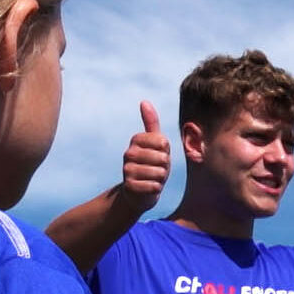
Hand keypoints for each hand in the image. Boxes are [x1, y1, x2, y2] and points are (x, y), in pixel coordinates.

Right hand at [119, 100, 169, 218]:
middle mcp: (129, 153)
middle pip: (163, 158)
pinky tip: (149, 187)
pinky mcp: (129, 186)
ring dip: (161, 179)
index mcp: (136, 140)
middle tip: (156, 169)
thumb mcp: (155, 143)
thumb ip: (151, 123)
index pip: (163, 142)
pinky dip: (156, 189)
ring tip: (153, 178)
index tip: (158, 155)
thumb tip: (144, 101)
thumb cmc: (152, 164)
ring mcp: (127, 170)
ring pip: (160, 173)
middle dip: (165, 167)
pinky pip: (154, 186)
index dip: (166, 152)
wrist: (138, 191)